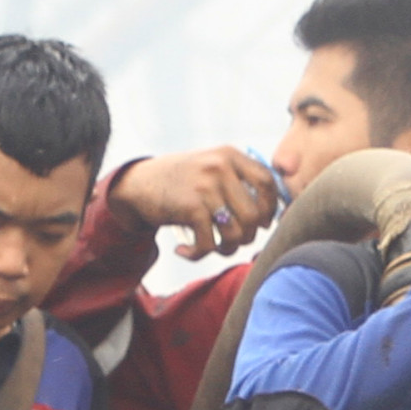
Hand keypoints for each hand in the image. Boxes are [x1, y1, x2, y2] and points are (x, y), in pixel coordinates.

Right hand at [112, 148, 282, 260]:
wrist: (139, 183)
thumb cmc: (181, 182)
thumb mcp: (210, 168)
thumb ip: (238, 181)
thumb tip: (271, 216)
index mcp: (230, 156)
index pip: (267, 182)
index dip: (270, 208)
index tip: (262, 222)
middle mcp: (220, 167)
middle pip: (254, 215)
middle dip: (247, 237)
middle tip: (233, 241)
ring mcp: (205, 186)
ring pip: (235, 233)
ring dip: (226, 249)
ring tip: (213, 248)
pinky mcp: (191, 207)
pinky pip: (209, 243)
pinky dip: (198, 254)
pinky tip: (185, 250)